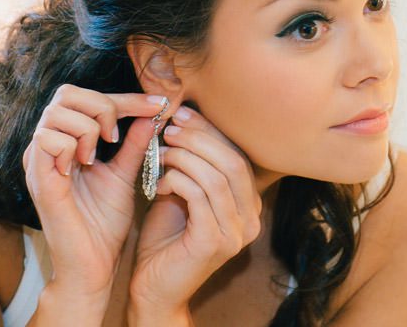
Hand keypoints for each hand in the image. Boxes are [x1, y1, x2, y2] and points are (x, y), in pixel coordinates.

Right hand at [23, 85, 166, 301]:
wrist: (95, 262)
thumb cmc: (106, 220)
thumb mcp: (127, 172)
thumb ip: (136, 142)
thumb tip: (154, 111)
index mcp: (68, 142)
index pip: (90, 98)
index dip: (127, 97)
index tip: (160, 104)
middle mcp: (49, 147)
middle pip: (67, 93)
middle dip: (103, 105)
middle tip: (118, 135)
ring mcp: (40, 162)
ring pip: (56, 112)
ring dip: (89, 128)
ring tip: (101, 155)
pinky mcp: (38, 180)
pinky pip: (47, 140)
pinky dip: (72, 145)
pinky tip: (87, 165)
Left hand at [129, 106, 261, 317]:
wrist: (154, 292)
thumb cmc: (165, 242)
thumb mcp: (182, 195)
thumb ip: (190, 167)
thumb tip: (183, 122)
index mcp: (249, 205)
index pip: (239, 156)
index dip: (212, 132)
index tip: (184, 114)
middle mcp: (252, 219)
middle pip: (233, 161)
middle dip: (200, 138)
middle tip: (171, 127)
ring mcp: (238, 232)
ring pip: (218, 176)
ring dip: (187, 157)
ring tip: (162, 151)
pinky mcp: (216, 242)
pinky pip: (201, 196)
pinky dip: (179, 180)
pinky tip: (160, 181)